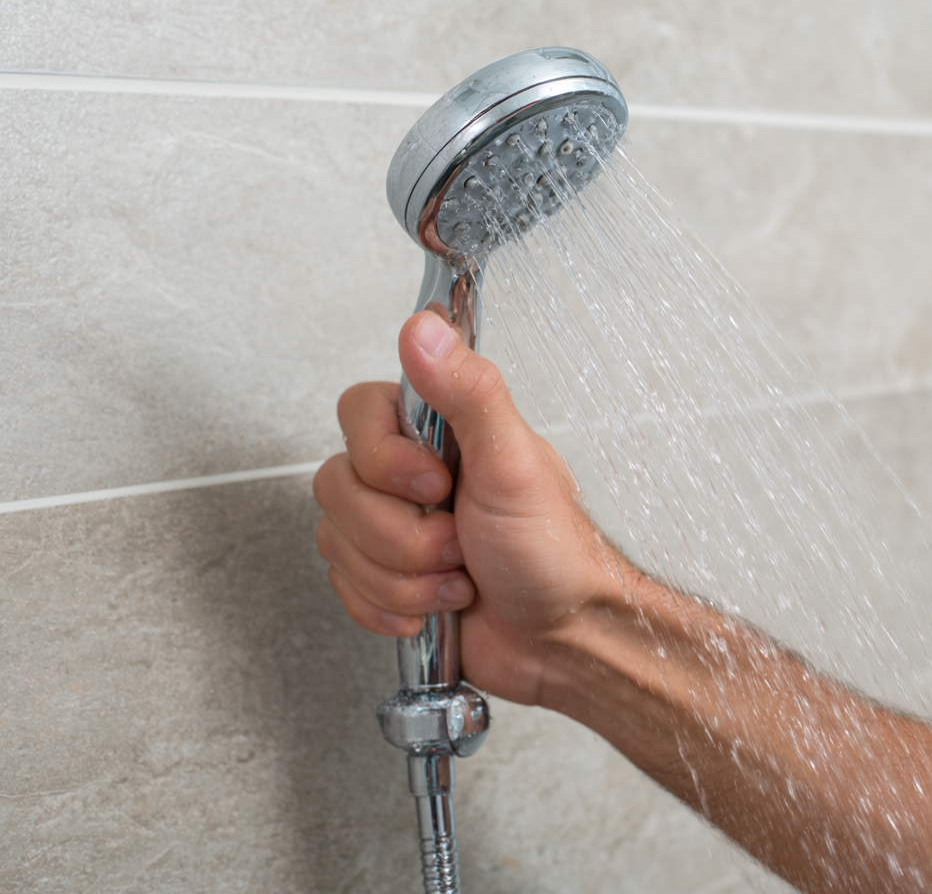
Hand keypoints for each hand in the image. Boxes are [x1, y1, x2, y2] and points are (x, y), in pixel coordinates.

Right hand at [313, 311, 622, 705]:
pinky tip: (438, 606)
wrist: (560, 638)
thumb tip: (422, 328)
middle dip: (403, 535)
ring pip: (336, 542)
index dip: (387, 460)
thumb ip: (468, 391)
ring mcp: (392, 525)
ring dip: (404, 577)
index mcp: (438, 432)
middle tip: (461, 541)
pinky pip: (343, 587)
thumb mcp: (514, 462)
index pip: (357, 413)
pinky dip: (392, 607)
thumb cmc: (552, 550)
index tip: (438, 485)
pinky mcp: (382, 575)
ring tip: (459, 578)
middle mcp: (408, 473)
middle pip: (337, 486)